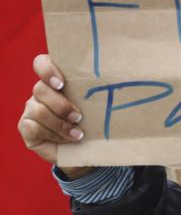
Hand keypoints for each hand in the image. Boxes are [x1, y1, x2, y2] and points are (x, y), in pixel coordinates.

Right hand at [17, 54, 92, 178]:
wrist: (89, 150)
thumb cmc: (97, 124)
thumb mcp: (100, 106)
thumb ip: (102, 92)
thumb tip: (120, 77)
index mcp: (57, 82)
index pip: (42, 64)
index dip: (47, 70)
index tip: (61, 84)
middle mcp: (42, 93)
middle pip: (40, 89)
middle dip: (61, 106)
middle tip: (78, 117)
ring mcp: (31, 110)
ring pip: (37, 110)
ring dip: (60, 124)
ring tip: (78, 134)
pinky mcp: (26, 128)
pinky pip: (32, 127)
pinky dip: (53, 135)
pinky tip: (67, 140)